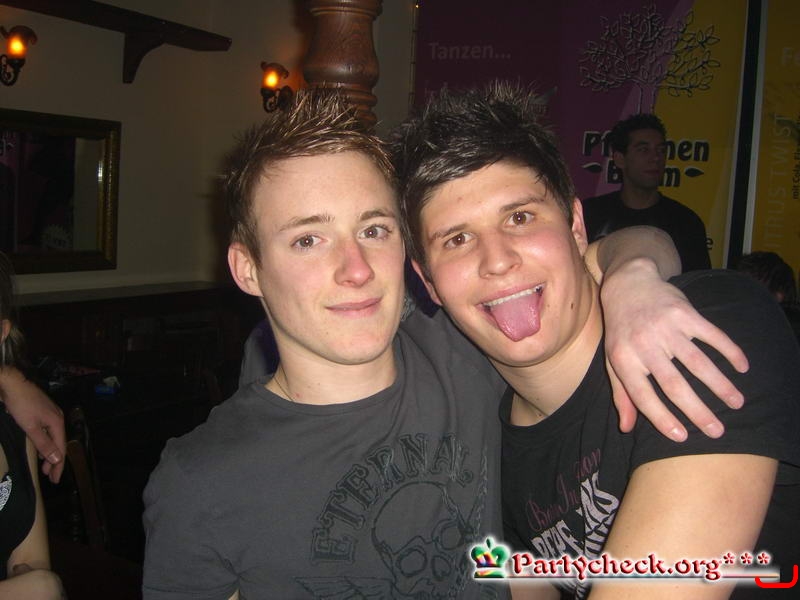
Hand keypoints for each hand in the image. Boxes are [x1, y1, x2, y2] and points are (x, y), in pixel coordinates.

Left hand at [0, 368, 65, 482]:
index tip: (55, 479)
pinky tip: (41, 447)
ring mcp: (51, 414)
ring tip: (45, 466)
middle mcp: (58, 419)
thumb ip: (44, 443)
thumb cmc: (21, 404)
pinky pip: (49, 432)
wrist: (13, 382)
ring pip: (54, 438)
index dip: (58, 465)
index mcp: (57, 423)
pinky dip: (46, 443)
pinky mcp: (44, 411)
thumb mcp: (30, 427)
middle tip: (50, 477)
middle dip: (55, 461)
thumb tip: (57, 459)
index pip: (60, 449)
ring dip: (49, 453)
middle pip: (59, 444)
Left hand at [600, 259, 748, 440]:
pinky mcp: (685, 313)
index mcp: (623, 359)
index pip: (643, 395)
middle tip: (717, 431)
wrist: (628, 285)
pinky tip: (742, 367)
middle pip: (674, 384)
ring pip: (698, 362)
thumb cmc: (621, 330)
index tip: (683, 436)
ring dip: (720, 385)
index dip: (662, 417)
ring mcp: (665, 327)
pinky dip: (730, 351)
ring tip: (737, 403)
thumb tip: (626, 428)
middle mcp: (644, 344)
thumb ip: (622, 395)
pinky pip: (712, 335)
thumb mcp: (613, 361)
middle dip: (698, 411)